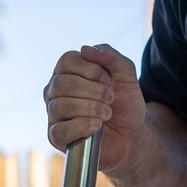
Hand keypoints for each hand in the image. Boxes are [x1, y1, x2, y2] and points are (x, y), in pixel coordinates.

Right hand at [43, 43, 146, 171]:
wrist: (132, 134)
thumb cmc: (124, 103)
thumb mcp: (126, 74)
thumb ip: (110, 56)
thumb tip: (85, 49)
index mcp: (68, 72)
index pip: (66, 61)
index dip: (90, 69)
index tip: (108, 79)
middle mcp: (55, 91)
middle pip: (61, 83)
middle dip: (92, 90)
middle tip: (110, 98)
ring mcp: (54, 114)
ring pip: (59, 106)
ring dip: (89, 108)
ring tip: (107, 113)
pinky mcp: (57, 137)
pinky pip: (59, 130)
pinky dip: (81, 126)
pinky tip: (97, 126)